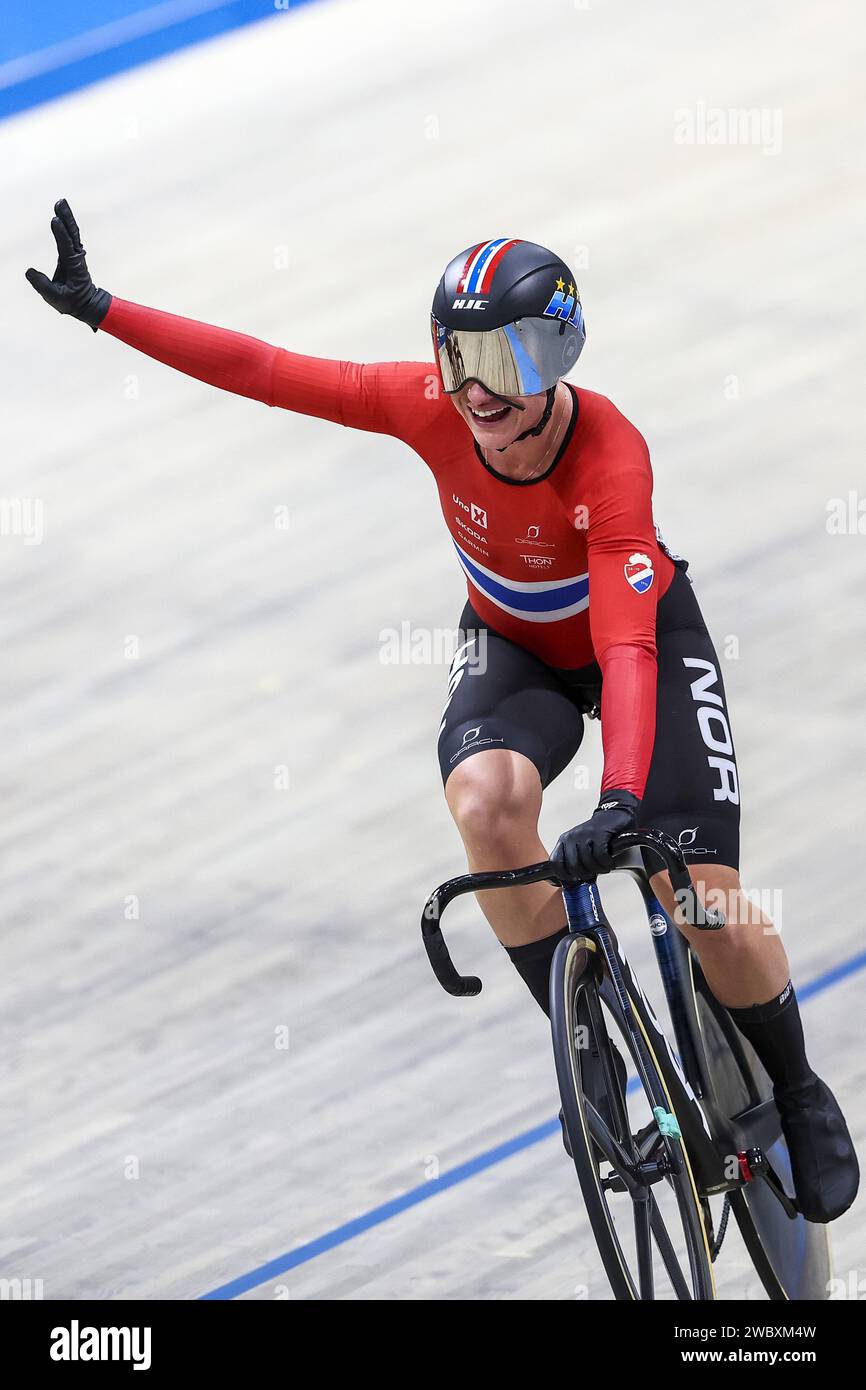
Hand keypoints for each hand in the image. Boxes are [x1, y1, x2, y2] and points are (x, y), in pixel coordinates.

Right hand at [25, 199, 111, 330]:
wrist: (86, 304)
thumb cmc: (71, 302)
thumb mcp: (55, 298)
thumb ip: (42, 285)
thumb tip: (29, 271)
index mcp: (73, 266)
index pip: (66, 246)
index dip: (61, 234)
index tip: (55, 220)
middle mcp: (76, 257)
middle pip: (72, 234)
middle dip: (66, 218)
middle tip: (60, 203)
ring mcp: (75, 254)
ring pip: (72, 233)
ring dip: (66, 217)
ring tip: (60, 203)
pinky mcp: (72, 254)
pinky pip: (70, 236)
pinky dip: (66, 224)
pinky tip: (61, 216)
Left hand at [550, 789, 639, 878]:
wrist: (612, 816)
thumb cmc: (595, 836)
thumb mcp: (578, 846)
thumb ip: (573, 860)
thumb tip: (571, 883)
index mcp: (563, 841)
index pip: (555, 863)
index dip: (565, 875)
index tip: (575, 880)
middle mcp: (571, 837)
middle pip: (574, 867)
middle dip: (585, 875)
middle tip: (593, 874)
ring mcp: (585, 835)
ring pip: (588, 863)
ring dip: (599, 870)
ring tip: (603, 868)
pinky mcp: (599, 834)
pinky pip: (601, 857)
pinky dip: (606, 864)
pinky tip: (609, 863)